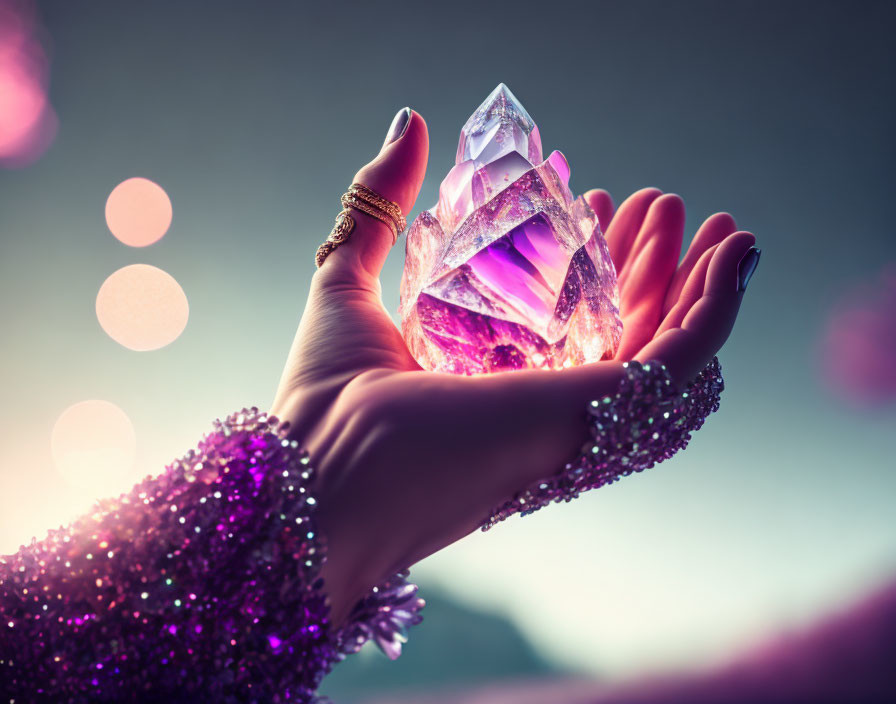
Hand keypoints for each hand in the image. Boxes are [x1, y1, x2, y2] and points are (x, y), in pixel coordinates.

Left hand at [270, 109, 757, 624]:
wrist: (325, 468)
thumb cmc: (324, 400)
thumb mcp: (349, 283)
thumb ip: (378, 210)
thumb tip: (412, 122)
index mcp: (494, 380)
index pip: (561, 316)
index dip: (586, 255)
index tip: (591, 198)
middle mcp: (543, 402)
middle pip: (617, 326)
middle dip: (648, 262)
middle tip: (659, 202)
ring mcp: (576, 411)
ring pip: (658, 341)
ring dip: (693, 279)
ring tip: (711, 220)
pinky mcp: (600, 410)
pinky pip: (683, 359)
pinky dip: (719, 306)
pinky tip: (737, 253)